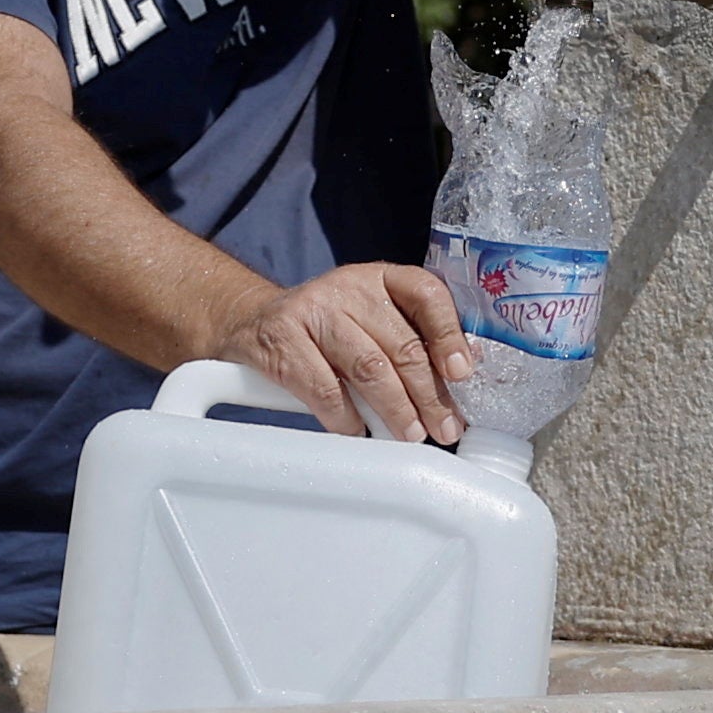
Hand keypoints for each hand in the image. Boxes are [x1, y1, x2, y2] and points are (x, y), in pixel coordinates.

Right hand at [215, 262, 475, 442]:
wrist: (251, 321)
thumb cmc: (327, 328)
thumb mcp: (370, 318)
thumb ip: (411, 337)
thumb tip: (459, 375)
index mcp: (380, 278)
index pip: (426, 294)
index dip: (448, 335)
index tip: (461, 373)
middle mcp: (349, 288)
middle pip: (400, 344)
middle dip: (428, 394)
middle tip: (443, 427)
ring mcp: (313, 311)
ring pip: (368, 367)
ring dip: (395, 409)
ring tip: (410, 434)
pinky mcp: (282, 340)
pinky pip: (324, 388)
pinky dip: (346, 417)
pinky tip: (358, 432)